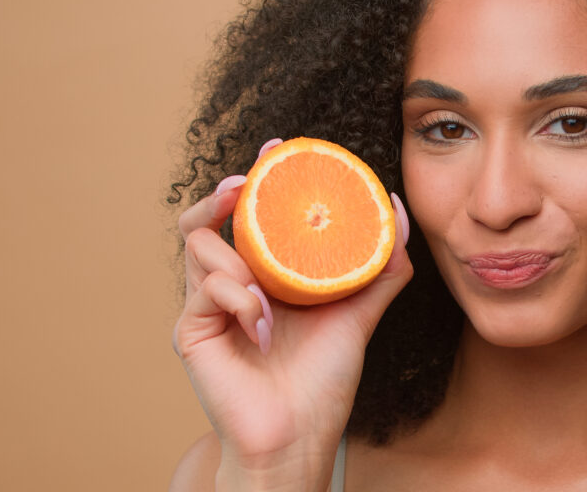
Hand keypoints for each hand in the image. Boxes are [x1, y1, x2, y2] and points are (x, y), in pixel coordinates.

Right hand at [172, 139, 413, 487]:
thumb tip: (395, 209)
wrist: (297, 438)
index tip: (278, 148)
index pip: (253, 215)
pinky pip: (204, 291)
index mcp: (266, 274)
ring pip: (199, 245)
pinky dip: (238, 299)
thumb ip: (381, 266)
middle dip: (224, 191)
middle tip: (245, 181)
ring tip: (266, 287)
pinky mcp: (191, 330)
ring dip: (236, 257)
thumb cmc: (323, 379)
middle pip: (209, 218)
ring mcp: (207, 306)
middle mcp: (231, 283)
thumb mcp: (359, 312)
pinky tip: (262, 327)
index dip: (258, 177)